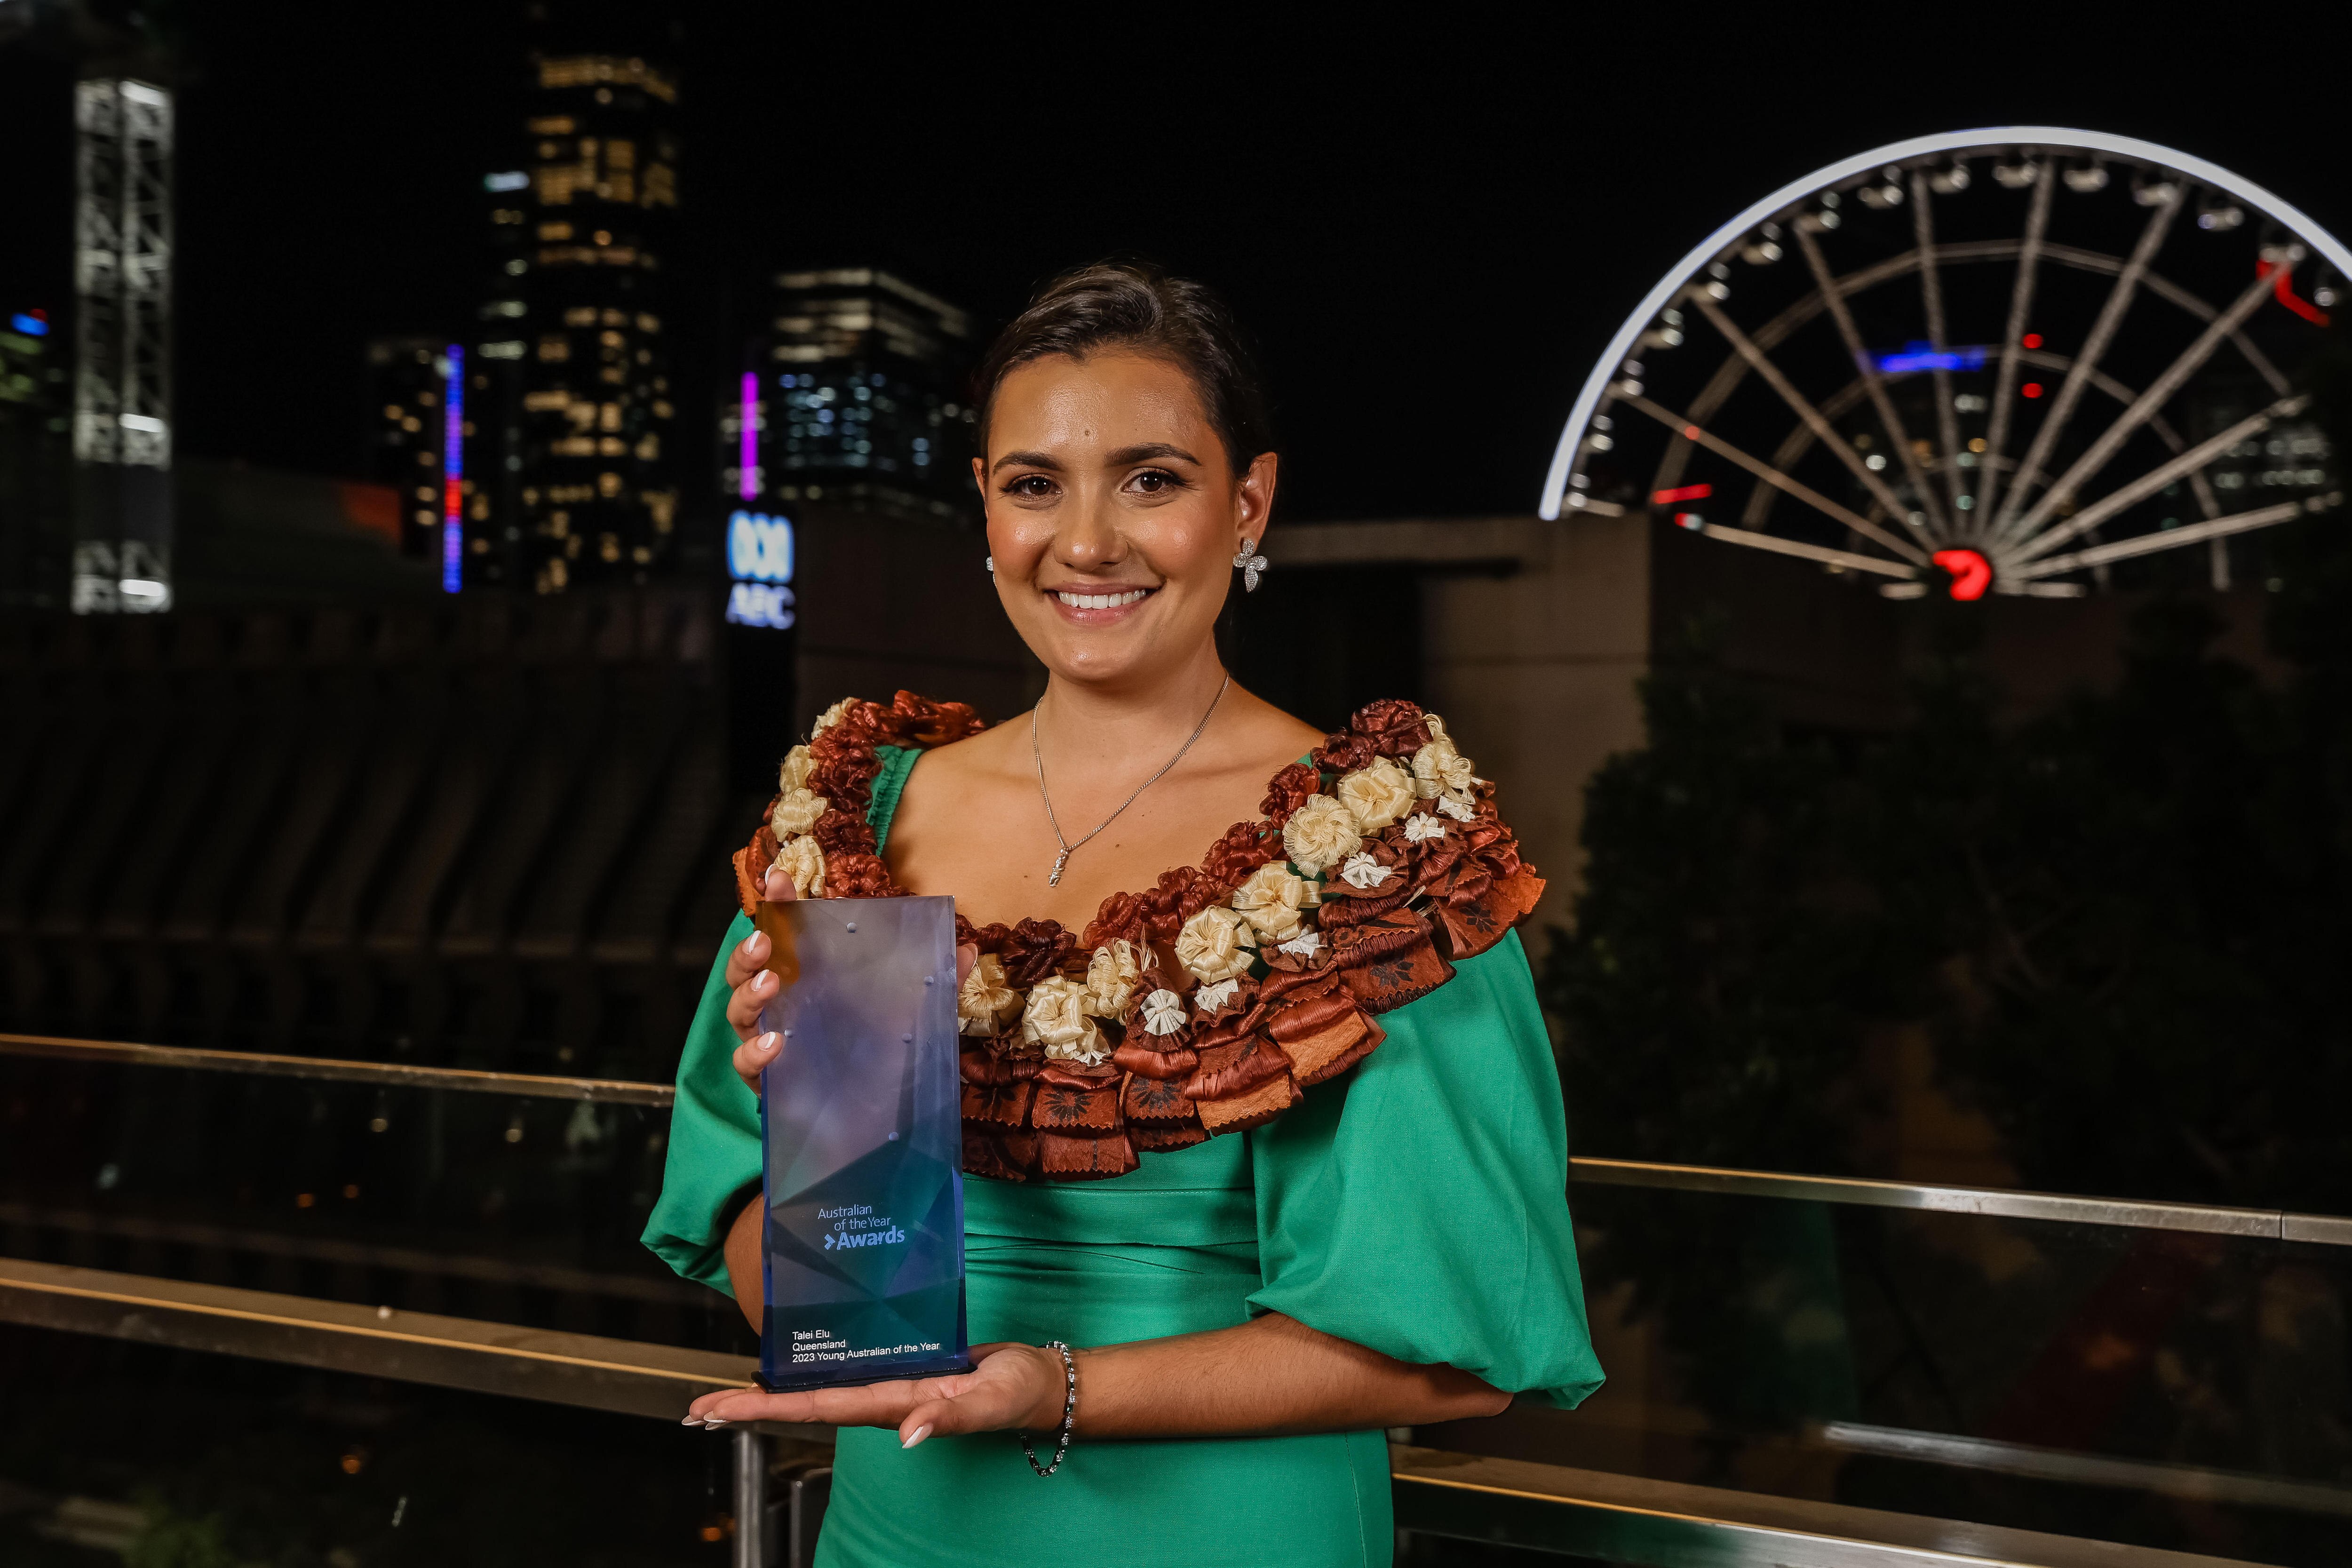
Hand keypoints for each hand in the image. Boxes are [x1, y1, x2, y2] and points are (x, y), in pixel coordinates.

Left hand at [682, 1342, 1066, 1448]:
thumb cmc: (1014, 1393)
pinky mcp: (899, 1365)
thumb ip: (948, 1418)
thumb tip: (908, 1435)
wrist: (1035, 1382)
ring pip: (818, 1388)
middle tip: (695, 1407)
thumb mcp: (986, 1404)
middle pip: (802, 1403)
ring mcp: (886, 1383)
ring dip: (769, 1393)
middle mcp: (879, 1397)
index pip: (814, 1407)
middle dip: (747, 1408)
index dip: (762, 1409)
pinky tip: (789, 1364)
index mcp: (891, 1404)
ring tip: (724, 1394)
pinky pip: (846, 1369)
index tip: (716, 1410)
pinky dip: (811, 1367)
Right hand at [725, 866, 979, 1096]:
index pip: (786, 932)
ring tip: (770, 983)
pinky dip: (754, 1051)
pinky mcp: (770, 1081)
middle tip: (764, 940)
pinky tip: (775, 1043)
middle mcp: (785, 1004)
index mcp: (811, 976)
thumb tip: (969, 948)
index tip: (778, 879)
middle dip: (747, 950)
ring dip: (748, 993)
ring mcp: (771, 1040)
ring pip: (737, 1011)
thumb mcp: (916, 1011)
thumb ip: (939, 979)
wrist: (879, 1117)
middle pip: (746, 968)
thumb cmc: (886, 1051)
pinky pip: (747, 1063)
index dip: (777, 904)